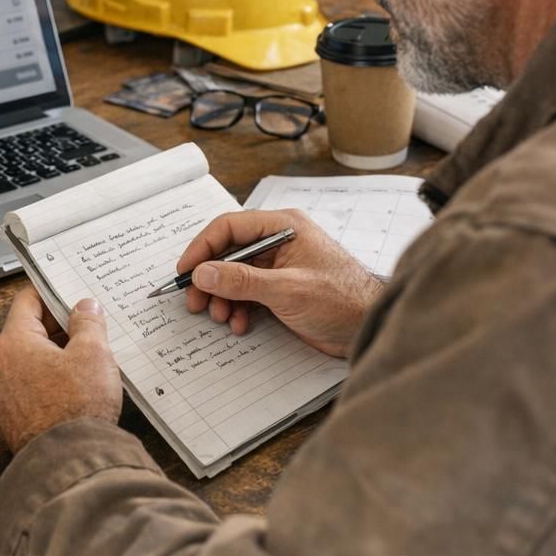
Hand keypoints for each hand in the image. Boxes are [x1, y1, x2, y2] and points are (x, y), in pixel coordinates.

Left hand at [0, 287, 121, 452]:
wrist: (69, 461)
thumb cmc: (77, 408)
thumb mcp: (94, 353)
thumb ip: (88, 323)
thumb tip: (85, 307)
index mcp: (13, 343)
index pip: (26, 302)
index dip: (49, 293)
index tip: (67, 293)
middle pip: (27, 333)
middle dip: (56, 328)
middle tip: (85, 327)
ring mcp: (2, 397)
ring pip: (27, 364)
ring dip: (52, 358)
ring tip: (83, 362)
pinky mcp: (11, 420)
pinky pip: (28, 391)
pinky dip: (46, 384)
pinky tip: (72, 391)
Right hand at [176, 210, 382, 356]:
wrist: (370, 328)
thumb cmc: (343, 301)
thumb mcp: (288, 290)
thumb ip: (242, 280)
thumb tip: (203, 273)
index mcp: (283, 227)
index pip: (230, 227)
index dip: (202, 247)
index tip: (186, 271)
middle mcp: (279, 242)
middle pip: (228, 252)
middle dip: (210, 279)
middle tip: (195, 302)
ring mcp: (280, 266)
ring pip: (235, 275)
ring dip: (223, 297)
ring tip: (220, 317)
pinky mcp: (282, 289)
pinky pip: (247, 293)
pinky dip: (238, 308)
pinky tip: (239, 324)